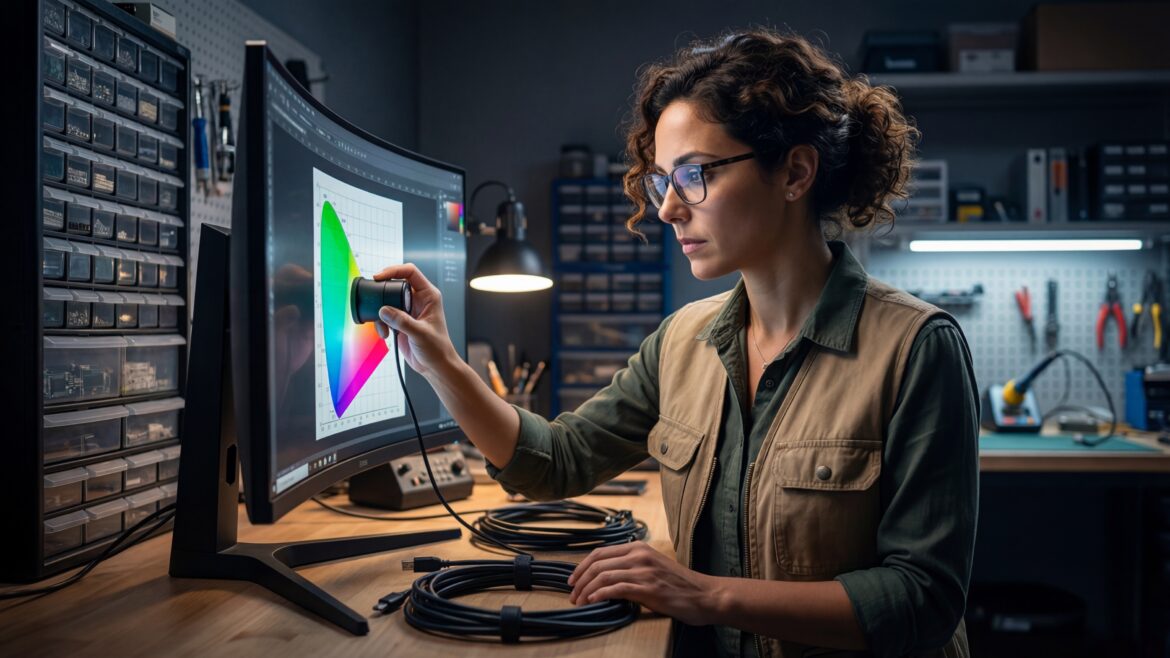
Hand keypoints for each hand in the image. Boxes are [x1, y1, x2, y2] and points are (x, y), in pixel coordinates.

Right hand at [373, 263, 457, 378]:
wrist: (435, 366)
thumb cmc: (437, 349)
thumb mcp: (420, 334)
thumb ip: (402, 321)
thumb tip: (384, 310)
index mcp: (429, 295)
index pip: (410, 272)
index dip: (394, 271)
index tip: (379, 277)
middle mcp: (418, 300)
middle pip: (395, 285)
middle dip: (383, 294)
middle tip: (376, 303)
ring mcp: (408, 310)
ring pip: (387, 301)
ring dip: (381, 313)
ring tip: (383, 326)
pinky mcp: (400, 321)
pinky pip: (384, 315)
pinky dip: (380, 323)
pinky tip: (386, 334)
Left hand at [567, 541, 715, 625]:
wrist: (705, 595)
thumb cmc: (679, 585)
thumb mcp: (653, 568)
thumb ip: (631, 568)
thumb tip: (605, 579)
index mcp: (638, 547)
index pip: (600, 552)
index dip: (582, 567)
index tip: (573, 580)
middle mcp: (639, 555)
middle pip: (597, 563)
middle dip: (579, 580)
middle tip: (573, 595)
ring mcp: (643, 570)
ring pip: (603, 575)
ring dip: (586, 590)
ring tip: (580, 602)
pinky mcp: (648, 587)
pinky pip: (616, 588)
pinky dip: (600, 594)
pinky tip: (593, 602)